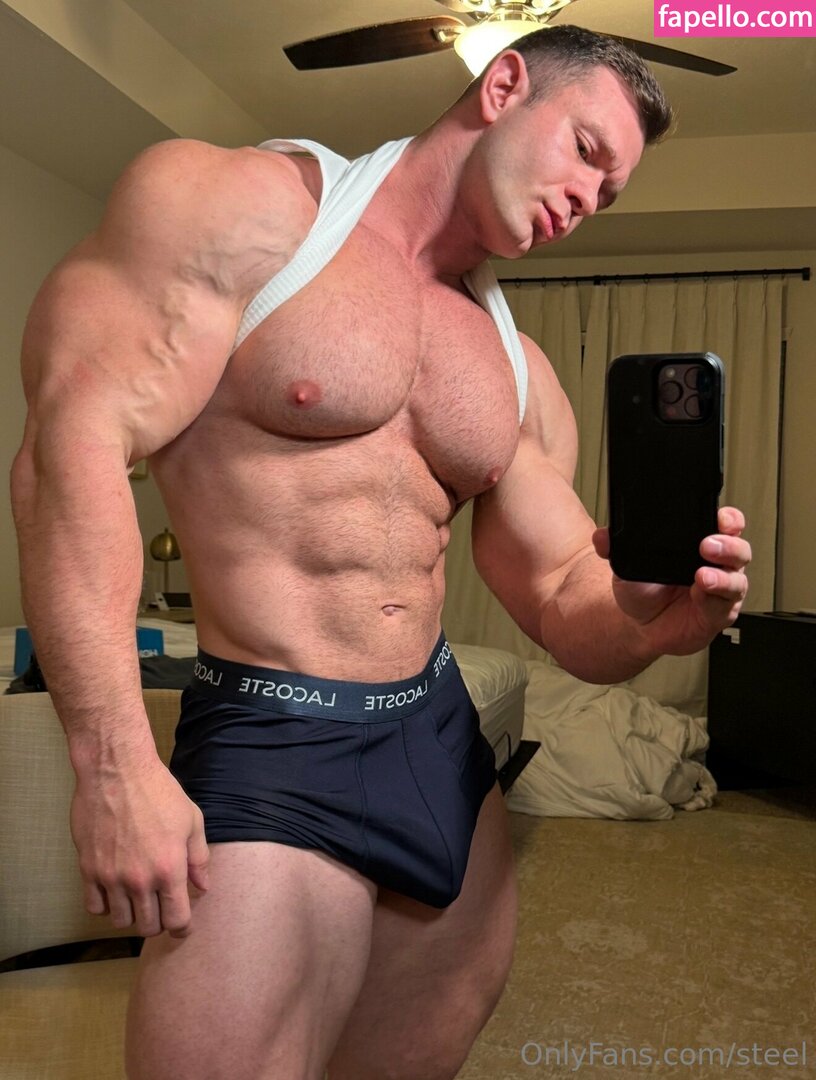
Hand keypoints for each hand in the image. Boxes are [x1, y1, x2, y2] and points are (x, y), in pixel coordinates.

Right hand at [71, 758, 209, 937]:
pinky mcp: (88, 870)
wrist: (116, 771)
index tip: (182, 925)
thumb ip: (199, 858)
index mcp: (170, 869)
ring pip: (121, 921)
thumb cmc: (158, 791)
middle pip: (148, 927)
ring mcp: (111, 877)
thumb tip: (203, 887)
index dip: (182, 927)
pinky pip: (95, 907)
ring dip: (132, 915)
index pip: (176, 920)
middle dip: (158, 923)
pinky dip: (106, 906)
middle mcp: (140, 880)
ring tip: (138, 899)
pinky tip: (115, 891)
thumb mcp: (191, 820)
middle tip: (160, 908)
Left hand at [592, 506, 750, 657]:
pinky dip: (712, 600)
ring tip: (702, 574)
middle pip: (739, 549)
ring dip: (722, 576)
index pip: (727, 524)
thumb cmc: (643, 588)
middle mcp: (719, 565)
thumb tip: (602, 537)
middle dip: (729, 544)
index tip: (720, 516)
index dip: (729, 518)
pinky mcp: (718, 615)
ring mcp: (721, 591)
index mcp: (703, 542)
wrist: (639, 624)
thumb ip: (614, 547)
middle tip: (707, 544)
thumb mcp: (626, 563)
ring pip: (736, 580)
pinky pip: (723, 607)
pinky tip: (699, 593)